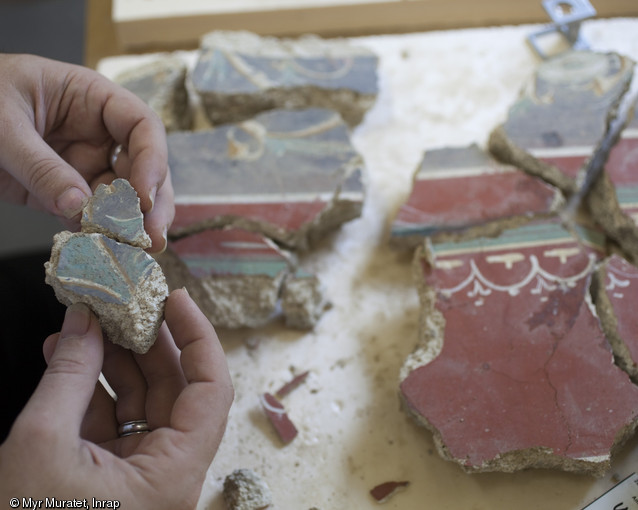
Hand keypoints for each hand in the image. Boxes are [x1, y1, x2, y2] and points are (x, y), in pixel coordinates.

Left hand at [0, 53, 173, 251]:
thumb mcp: (1, 125)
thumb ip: (40, 165)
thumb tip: (79, 206)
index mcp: (91, 99)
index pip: (142, 125)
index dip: (152, 160)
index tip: (143, 196)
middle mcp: (96, 134)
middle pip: (143, 168)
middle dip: (152, 204)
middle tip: (152, 237)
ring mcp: (82, 165)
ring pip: (123, 199)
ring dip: (131, 225)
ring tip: (135, 251)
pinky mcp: (63, 194)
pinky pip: (89, 218)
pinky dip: (97, 237)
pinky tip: (104, 254)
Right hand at [0, 289, 232, 508]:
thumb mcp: (44, 445)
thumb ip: (69, 375)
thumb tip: (83, 320)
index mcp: (174, 474)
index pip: (211, 389)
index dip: (199, 337)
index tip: (175, 300)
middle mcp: (167, 474)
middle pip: (175, 389)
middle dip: (148, 341)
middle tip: (125, 302)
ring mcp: (139, 476)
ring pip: (141, 401)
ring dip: (115, 358)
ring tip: (88, 321)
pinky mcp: (110, 477)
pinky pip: (112, 420)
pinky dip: (92, 386)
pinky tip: (67, 355)